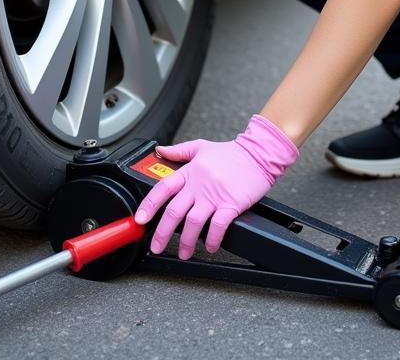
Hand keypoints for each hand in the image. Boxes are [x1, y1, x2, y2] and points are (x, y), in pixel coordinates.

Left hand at [133, 115, 298, 258]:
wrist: (259, 154)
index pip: (163, 188)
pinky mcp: (231, 204)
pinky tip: (210, 246)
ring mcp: (215, 196)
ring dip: (186, 242)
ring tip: (184, 253)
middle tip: (156, 246)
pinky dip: (213, 239)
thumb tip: (160, 151)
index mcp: (190, 171)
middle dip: (162, 232)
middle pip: (174, 211)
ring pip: (193, 223)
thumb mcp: (201, 146)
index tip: (140, 219)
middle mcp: (199, 185)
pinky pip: (218, 226)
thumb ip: (179, 151)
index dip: (149, 204)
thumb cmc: (232, 153)